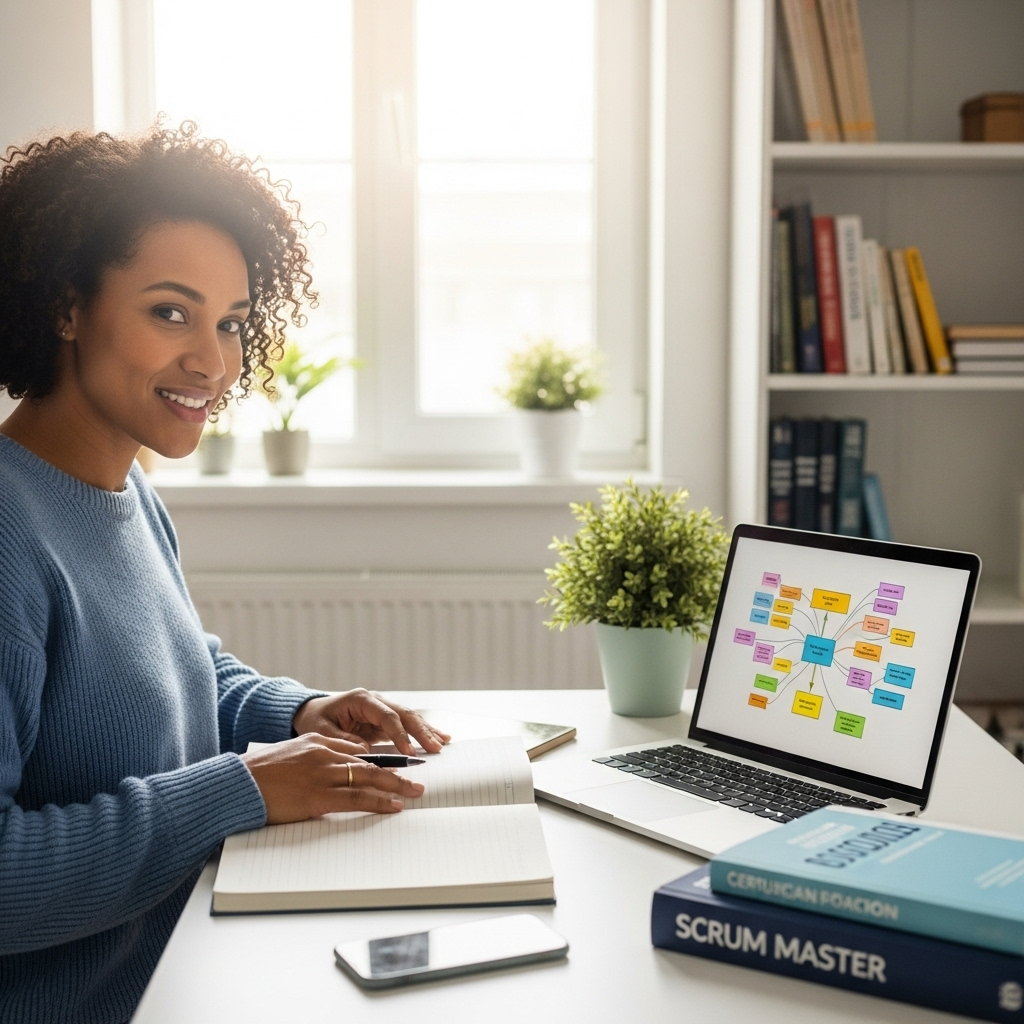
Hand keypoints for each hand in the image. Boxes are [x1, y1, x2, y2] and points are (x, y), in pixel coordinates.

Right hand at [241, 733, 425, 823]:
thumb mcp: (288, 757)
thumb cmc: (257, 775)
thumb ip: (312, 760)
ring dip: (395, 787)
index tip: (397, 766)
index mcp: (317, 741)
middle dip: (396, 771)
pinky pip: (356, 799)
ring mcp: (323, 773)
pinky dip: (379, 802)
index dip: (379, 760)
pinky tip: (394, 806)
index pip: (356, 750)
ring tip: (414, 792)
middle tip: (417, 778)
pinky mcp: (318, 795)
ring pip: (368, 779)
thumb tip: (328, 774)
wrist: (237, 784)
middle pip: (369, 762)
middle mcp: (324, 753)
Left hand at [291, 688, 449, 754]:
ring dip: (426, 731)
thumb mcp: (322, 731)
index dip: (399, 733)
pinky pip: (407, 725)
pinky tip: (440, 737)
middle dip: (421, 731)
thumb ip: (344, 741)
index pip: (386, 716)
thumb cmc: (316, 721)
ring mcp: (383, 708)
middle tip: (435, 748)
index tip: (408, 751)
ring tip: (443, 743)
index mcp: (361, 699)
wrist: (313, 712)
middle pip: (404, 714)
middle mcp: (376, 700)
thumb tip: (366, 752)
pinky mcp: (385, 720)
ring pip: (410, 718)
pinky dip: (423, 731)